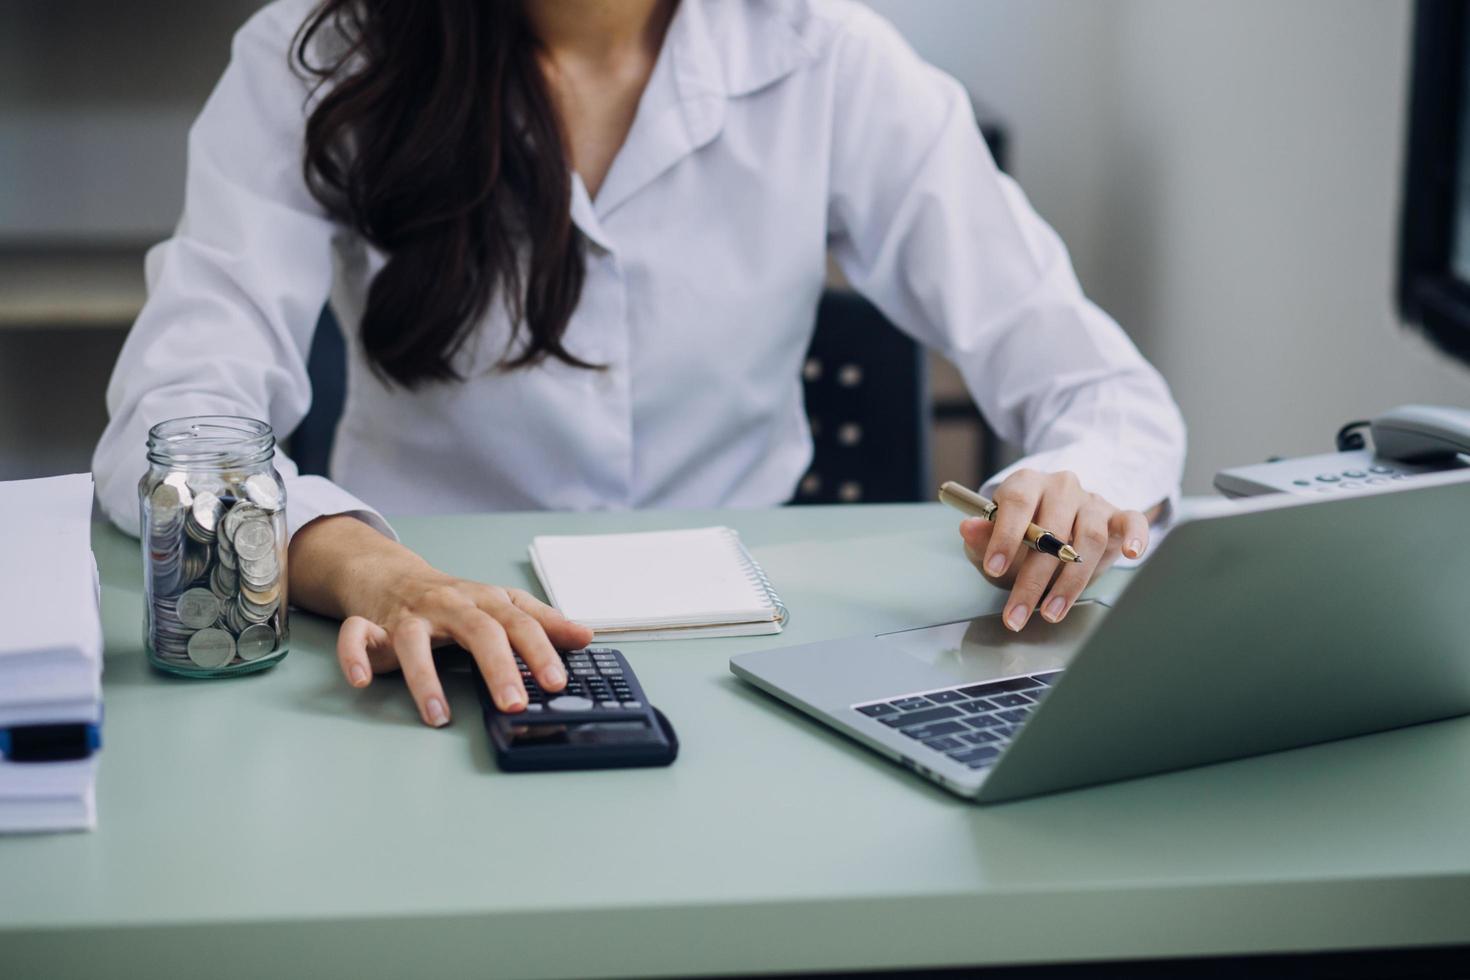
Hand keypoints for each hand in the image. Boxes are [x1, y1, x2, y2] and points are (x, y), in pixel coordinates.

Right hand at [289, 515, 593, 726]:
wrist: (390, 574)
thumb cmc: (455, 599)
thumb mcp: (502, 605)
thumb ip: (542, 623)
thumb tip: (586, 636)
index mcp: (486, 601)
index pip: (520, 623)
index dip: (540, 651)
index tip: (557, 682)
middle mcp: (450, 604)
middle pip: (477, 630)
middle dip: (498, 667)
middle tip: (514, 703)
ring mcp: (409, 614)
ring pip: (414, 640)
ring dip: (426, 678)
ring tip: (438, 715)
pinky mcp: (371, 624)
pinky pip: (356, 636)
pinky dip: (355, 657)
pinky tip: (363, 682)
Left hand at [958, 470, 1151, 631]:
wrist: (1054, 532)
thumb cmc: (1020, 537)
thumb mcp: (992, 540)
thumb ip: (982, 537)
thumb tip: (968, 528)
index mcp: (1027, 484)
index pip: (1017, 502)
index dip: (1005, 536)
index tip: (994, 568)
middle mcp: (1061, 487)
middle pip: (1052, 529)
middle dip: (1032, 579)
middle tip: (1017, 614)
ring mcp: (1092, 501)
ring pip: (1088, 537)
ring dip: (1070, 581)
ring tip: (1051, 612)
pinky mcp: (1117, 516)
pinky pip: (1132, 522)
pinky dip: (1135, 536)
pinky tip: (1131, 555)